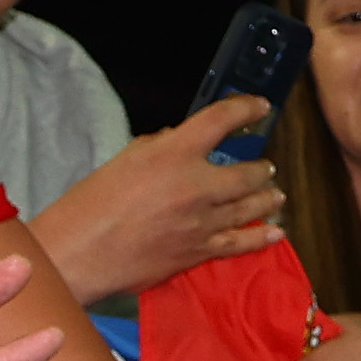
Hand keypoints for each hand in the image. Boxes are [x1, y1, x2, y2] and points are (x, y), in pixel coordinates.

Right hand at [29, 97, 286, 309]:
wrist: (83, 252)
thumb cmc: (92, 202)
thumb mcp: (126, 158)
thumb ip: (160, 146)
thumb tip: (180, 142)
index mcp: (175, 153)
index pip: (221, 120)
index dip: (246, 110)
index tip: (259, 108)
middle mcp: (197, 186)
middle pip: (247, 173)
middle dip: (261, 168)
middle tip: (266, 167)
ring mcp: (203, 222)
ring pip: (250, 207)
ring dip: (266, 198)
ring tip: (275, 194)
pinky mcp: (199, 252)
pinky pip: (240, 242)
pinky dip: (262, 237)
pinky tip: (277, 232)